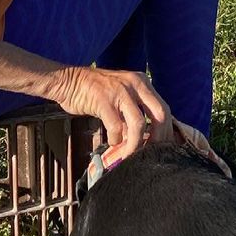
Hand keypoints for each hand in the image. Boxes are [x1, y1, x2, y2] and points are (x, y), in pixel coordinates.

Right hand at [47, 65, 172, 160]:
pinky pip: (116, 127)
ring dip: (136, 144)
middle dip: (159, 137)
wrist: (68, 81)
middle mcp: (135, 84)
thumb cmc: (94, 92)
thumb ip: (134, 113)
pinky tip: (112, 142)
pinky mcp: (104, 100)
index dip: (167, 130)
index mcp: (142, 83)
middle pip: (160, 114)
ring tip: (130, 154)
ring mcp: (120, 91)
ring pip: (139, 123)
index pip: (164, 107)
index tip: (164, 146)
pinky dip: (116, 139)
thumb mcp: (121, 97)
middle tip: (152, 153)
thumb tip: (146, 138)